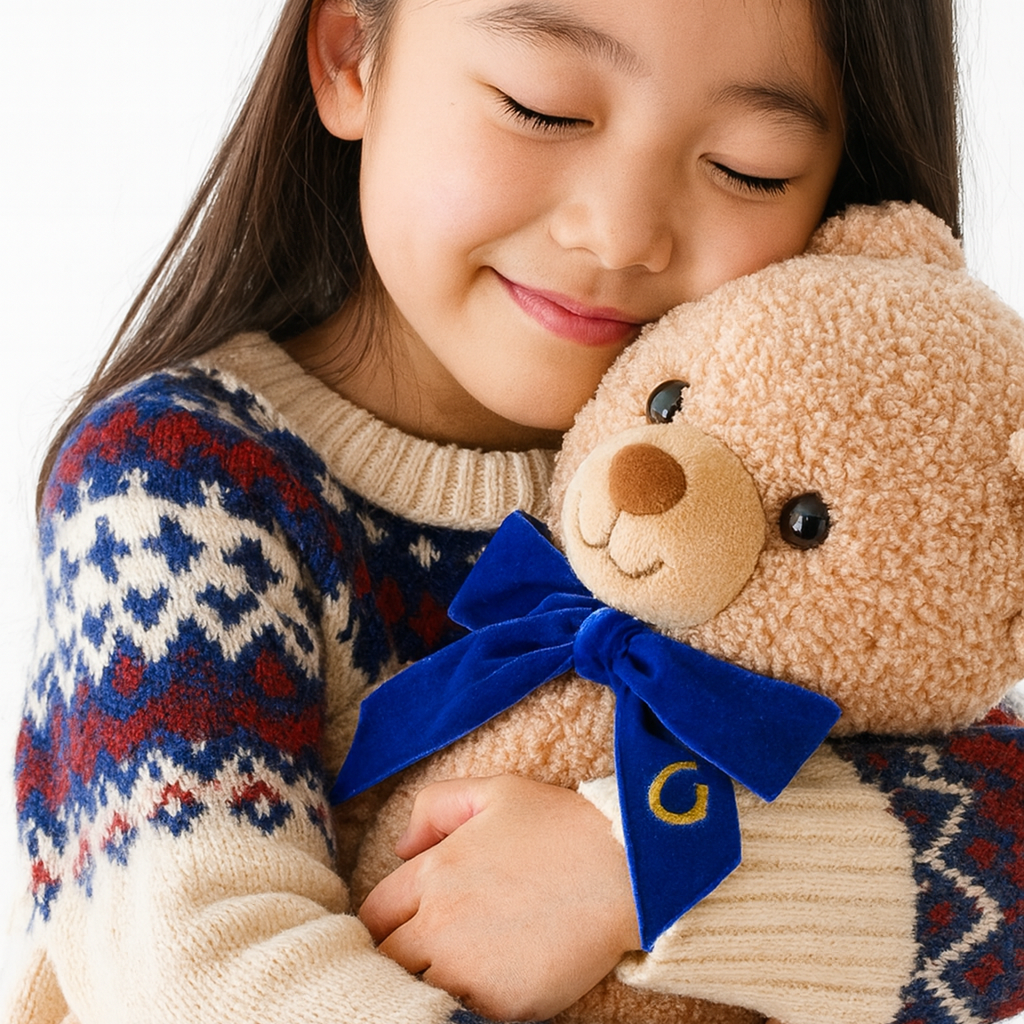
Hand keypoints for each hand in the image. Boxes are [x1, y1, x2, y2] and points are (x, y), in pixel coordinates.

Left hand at [358, 775, 640, 1021]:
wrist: (627, 871)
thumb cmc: (562, 826)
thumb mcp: (497, 791)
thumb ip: (436, 806)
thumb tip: (402, 847)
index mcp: (434, 872)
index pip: (375, 914)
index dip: (386, 921)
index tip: (405, 925)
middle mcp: (440, 922)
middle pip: (388, 958)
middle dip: (400, 955)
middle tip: (428, 952)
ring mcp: (468, 968)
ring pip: (417, 989)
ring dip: (429, 982)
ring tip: (458, 969)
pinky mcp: (502, 1002)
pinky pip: (461, 1011)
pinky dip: (465, 1003)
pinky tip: (487, 985)